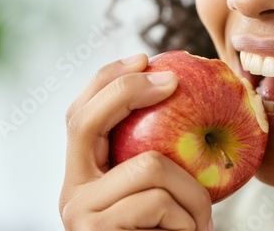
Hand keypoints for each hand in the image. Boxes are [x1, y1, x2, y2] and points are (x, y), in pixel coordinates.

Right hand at [59, 53, 212, 230]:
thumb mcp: (160, 193)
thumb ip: (155, 157)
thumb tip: (183, 102)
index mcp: (83, 174)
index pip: (79, 114)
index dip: (109, 79)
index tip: (145, 58)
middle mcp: (70, 190)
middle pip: (85, 119)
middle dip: (131, 89)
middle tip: (174, 82)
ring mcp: (79, 213)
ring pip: (149, 165)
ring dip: (194, 192)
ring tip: (203, 220)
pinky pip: (159, 201)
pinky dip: (189, 217)